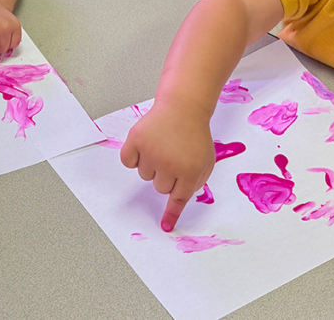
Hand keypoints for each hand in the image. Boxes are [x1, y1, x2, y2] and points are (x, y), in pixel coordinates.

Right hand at [120, 101, 214, 231]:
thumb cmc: (194, 133)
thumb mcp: (206, 160)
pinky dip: (133, 155)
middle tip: (172, 156)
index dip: (171, 213)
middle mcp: (170, 164)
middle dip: (165, 176)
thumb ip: (196, 181)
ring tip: (162, 145)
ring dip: (151, 164)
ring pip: (144, 175)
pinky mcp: (136, 140)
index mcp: (190, 171)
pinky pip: (128, 161)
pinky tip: (146, 144)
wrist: (184, 106)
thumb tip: (180, 200)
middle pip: (159, 188)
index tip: (166, 227)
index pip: (178, 198)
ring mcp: (152, 152)